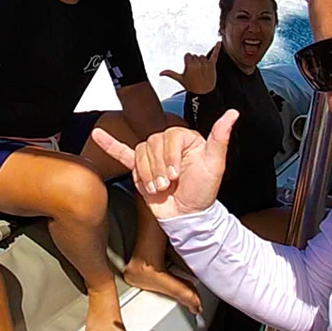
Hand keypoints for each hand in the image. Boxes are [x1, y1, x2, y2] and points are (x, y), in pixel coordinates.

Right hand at [91, 109, 237, 219]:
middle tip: (167, 184)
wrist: (188, 217)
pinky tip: (99, 135)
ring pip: (139, 154)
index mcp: (184, 138)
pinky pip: (123, 153)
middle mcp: (167, 144)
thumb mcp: (215, 164)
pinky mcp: (140, 169)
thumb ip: (220, 138)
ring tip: (157, 188)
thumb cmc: (203, 193)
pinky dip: (111, 145)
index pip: (168, 137)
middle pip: (151, 144)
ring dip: (146, 173)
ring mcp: (152, 157)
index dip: (169, 157)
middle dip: (158, 168)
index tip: (176, 175)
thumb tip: (232, 114)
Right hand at [160, 42, 220, 94]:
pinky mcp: (212, 65)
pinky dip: (217, 48)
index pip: (188, 55)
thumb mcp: (180, 79)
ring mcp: (206, 64)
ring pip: (203, 56)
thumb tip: (160, 73)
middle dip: (195, 62)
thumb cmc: (191, 86)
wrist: (204, 93)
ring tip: (202, 71)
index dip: (188, 61)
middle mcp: (198, 63)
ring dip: (202, 61)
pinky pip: (215, 55)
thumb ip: (170, 73)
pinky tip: (219, 42)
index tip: (190, 69)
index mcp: (189, 65)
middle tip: (196, 72)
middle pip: (195, 56)